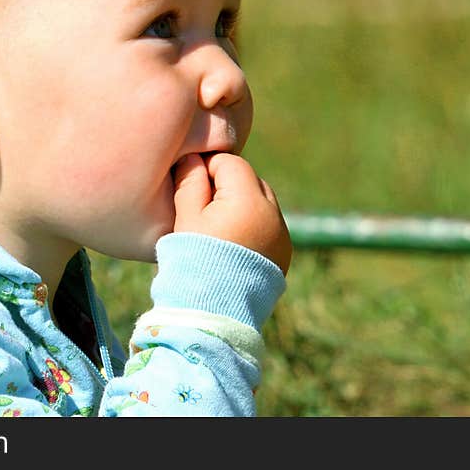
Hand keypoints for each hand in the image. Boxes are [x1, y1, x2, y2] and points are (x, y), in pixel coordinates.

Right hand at [172, 152, 291, 273]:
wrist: (213, 311)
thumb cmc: (193, 260)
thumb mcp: (185, 217)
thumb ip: (190, 181)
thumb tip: (194, 158)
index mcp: (249, 199)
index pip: (230, 163)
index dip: (206, 171)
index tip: (190, 190)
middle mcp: (273, 213)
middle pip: (249, 180)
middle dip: (227, 187)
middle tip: (202, 210)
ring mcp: (282, 234)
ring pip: (260, 203)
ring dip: (241, 206)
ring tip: (217, 230)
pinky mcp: (283, 253)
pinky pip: (268, 226)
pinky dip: (252, 227)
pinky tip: (232, 245)